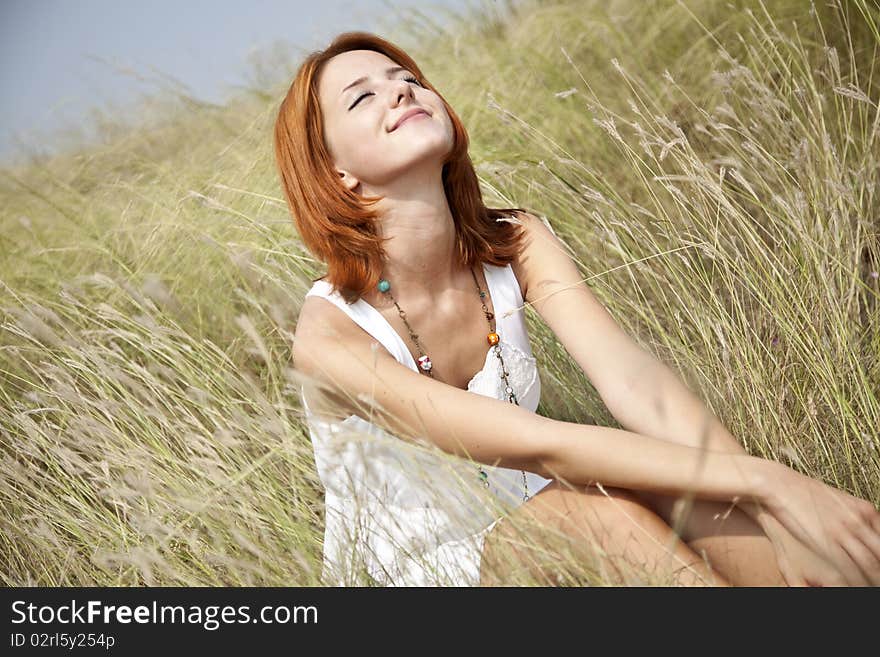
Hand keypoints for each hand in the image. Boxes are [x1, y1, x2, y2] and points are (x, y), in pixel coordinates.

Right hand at [760, 463, 879, 585]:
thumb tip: (865, 530)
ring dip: (873, 580)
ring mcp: (845, 532)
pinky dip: (857, 582)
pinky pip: (851, 569)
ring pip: (872, 565)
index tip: (879, 570)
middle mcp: (859, 521)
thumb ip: (855, 515)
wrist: (778, 486)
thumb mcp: (837, 500)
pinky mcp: (828, 543)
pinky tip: (854, 585)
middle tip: (876, 580)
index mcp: (865, 510)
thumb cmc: (803, 495)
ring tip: (869, 586)